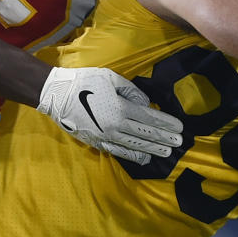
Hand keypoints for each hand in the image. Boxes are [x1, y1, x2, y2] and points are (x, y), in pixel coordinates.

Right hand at [37, 66, 182, 163]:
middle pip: (146, 134)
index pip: (150, 118)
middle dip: (164, 139)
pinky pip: (119, 152)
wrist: (57, 96)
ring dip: (153, 149)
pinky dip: (133, 156)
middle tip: (180, 142)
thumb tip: (145, 103)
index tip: (180, 127)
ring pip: (135, 146)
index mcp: (121, 108)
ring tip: (167, 153)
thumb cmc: (85, 82)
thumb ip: (131, 91)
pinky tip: (144, 158)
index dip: (166, 124)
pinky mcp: (98, 143)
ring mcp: (107, 137)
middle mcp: (117, 126)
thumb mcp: (111, 78)